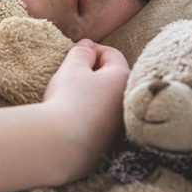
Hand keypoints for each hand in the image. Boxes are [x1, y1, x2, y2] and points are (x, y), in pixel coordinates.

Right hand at [42, 39, 129, 182]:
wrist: (62, 145)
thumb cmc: (68, 100)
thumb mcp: (72, 68)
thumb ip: (81, 52)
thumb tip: (88, 45)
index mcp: (123, 79)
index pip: (111, 54)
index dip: (91, 49)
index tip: (75, 53)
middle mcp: (129, 103)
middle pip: (113, 79)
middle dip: (94, 74)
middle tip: (72, 75)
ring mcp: (122, 126)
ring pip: (109, 103)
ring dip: (95, 97)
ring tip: (72, 98)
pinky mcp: (111, 145)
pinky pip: (103, 124)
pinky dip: (92, 118)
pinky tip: (75, 120)